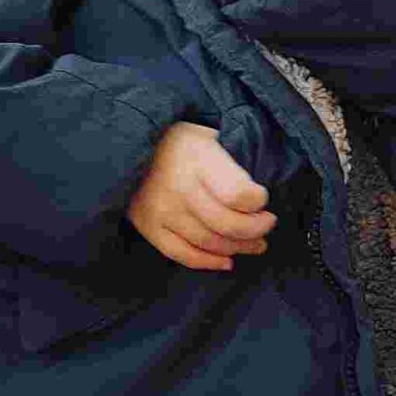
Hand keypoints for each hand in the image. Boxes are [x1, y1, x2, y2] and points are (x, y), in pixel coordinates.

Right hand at [127, 123, 276, 270]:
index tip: (262, 199)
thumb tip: (260, 198)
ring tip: (253, 243)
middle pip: (228, 225)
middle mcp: (177, 187)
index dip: (258, 202)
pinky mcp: (146, 225)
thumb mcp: (210, 134)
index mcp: (197, 158)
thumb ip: (234, 161)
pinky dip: (208, 262)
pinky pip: (182, 254)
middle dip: (256, 230)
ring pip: (210, 243)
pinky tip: (226, 260)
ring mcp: (160, 210)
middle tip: (266, 225)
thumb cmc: (180, 141)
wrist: (129, 143)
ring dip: (238, 248)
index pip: (239, 195)